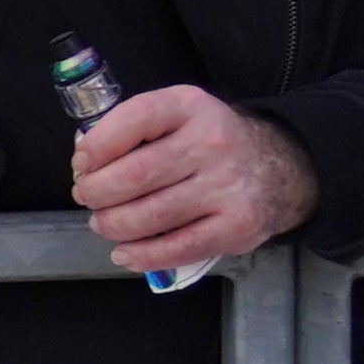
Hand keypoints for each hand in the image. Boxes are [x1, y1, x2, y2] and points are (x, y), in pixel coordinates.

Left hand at [68, 85, 316, 277]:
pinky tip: (125, 253)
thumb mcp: (179, 116)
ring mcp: (227, 186)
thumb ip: (134, 130)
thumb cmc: (211, 142)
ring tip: (105, 224)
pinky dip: (142, 256)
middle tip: (88, 198)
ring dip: (113, 226)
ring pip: (150, 216)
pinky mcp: (236, 226)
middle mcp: (212, 143)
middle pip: (134, 176)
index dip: (98, 145)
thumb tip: (84, 159)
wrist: (281, 167)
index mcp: (190, 107)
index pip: (136, 118)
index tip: (82, 164)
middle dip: (97, 193)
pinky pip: (177, 248)